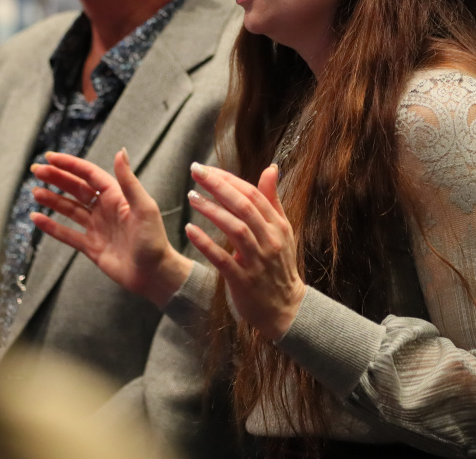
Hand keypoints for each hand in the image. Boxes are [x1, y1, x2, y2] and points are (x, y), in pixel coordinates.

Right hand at [31, 149, 193, 307]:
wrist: (154, 274)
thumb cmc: (154, 240)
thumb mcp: (143, 207)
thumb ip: (128, 181)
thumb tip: (121, 151)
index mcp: (117, 197)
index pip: (89, 175)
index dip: (70, 165)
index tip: (50, 157)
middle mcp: (105, 209)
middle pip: (76, 189)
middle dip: (57, 179)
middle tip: (36, 170)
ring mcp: (97, 228)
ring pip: (70, 209)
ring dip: (52, 200)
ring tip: (35, 192)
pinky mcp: (91, 247)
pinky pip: (67, 234)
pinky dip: (51, 226)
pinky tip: (37, 218)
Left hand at [184, 162, 305, 342]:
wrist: (286, 308)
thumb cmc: (279, 266)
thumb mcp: (282, 231)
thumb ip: (272, 200)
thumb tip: (271, 167)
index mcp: (278, 226)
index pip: (253, 195)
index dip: (229, 180)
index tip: (207, 169)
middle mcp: (269, 240)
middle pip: (244, 206)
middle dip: (218, 186)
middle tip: (196, 171)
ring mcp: (257, 261)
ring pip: (235, 229)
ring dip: (211, 211)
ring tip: (191, 197)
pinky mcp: (243, 280)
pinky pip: (223, 259)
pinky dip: (206, 243)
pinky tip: (189, 230)